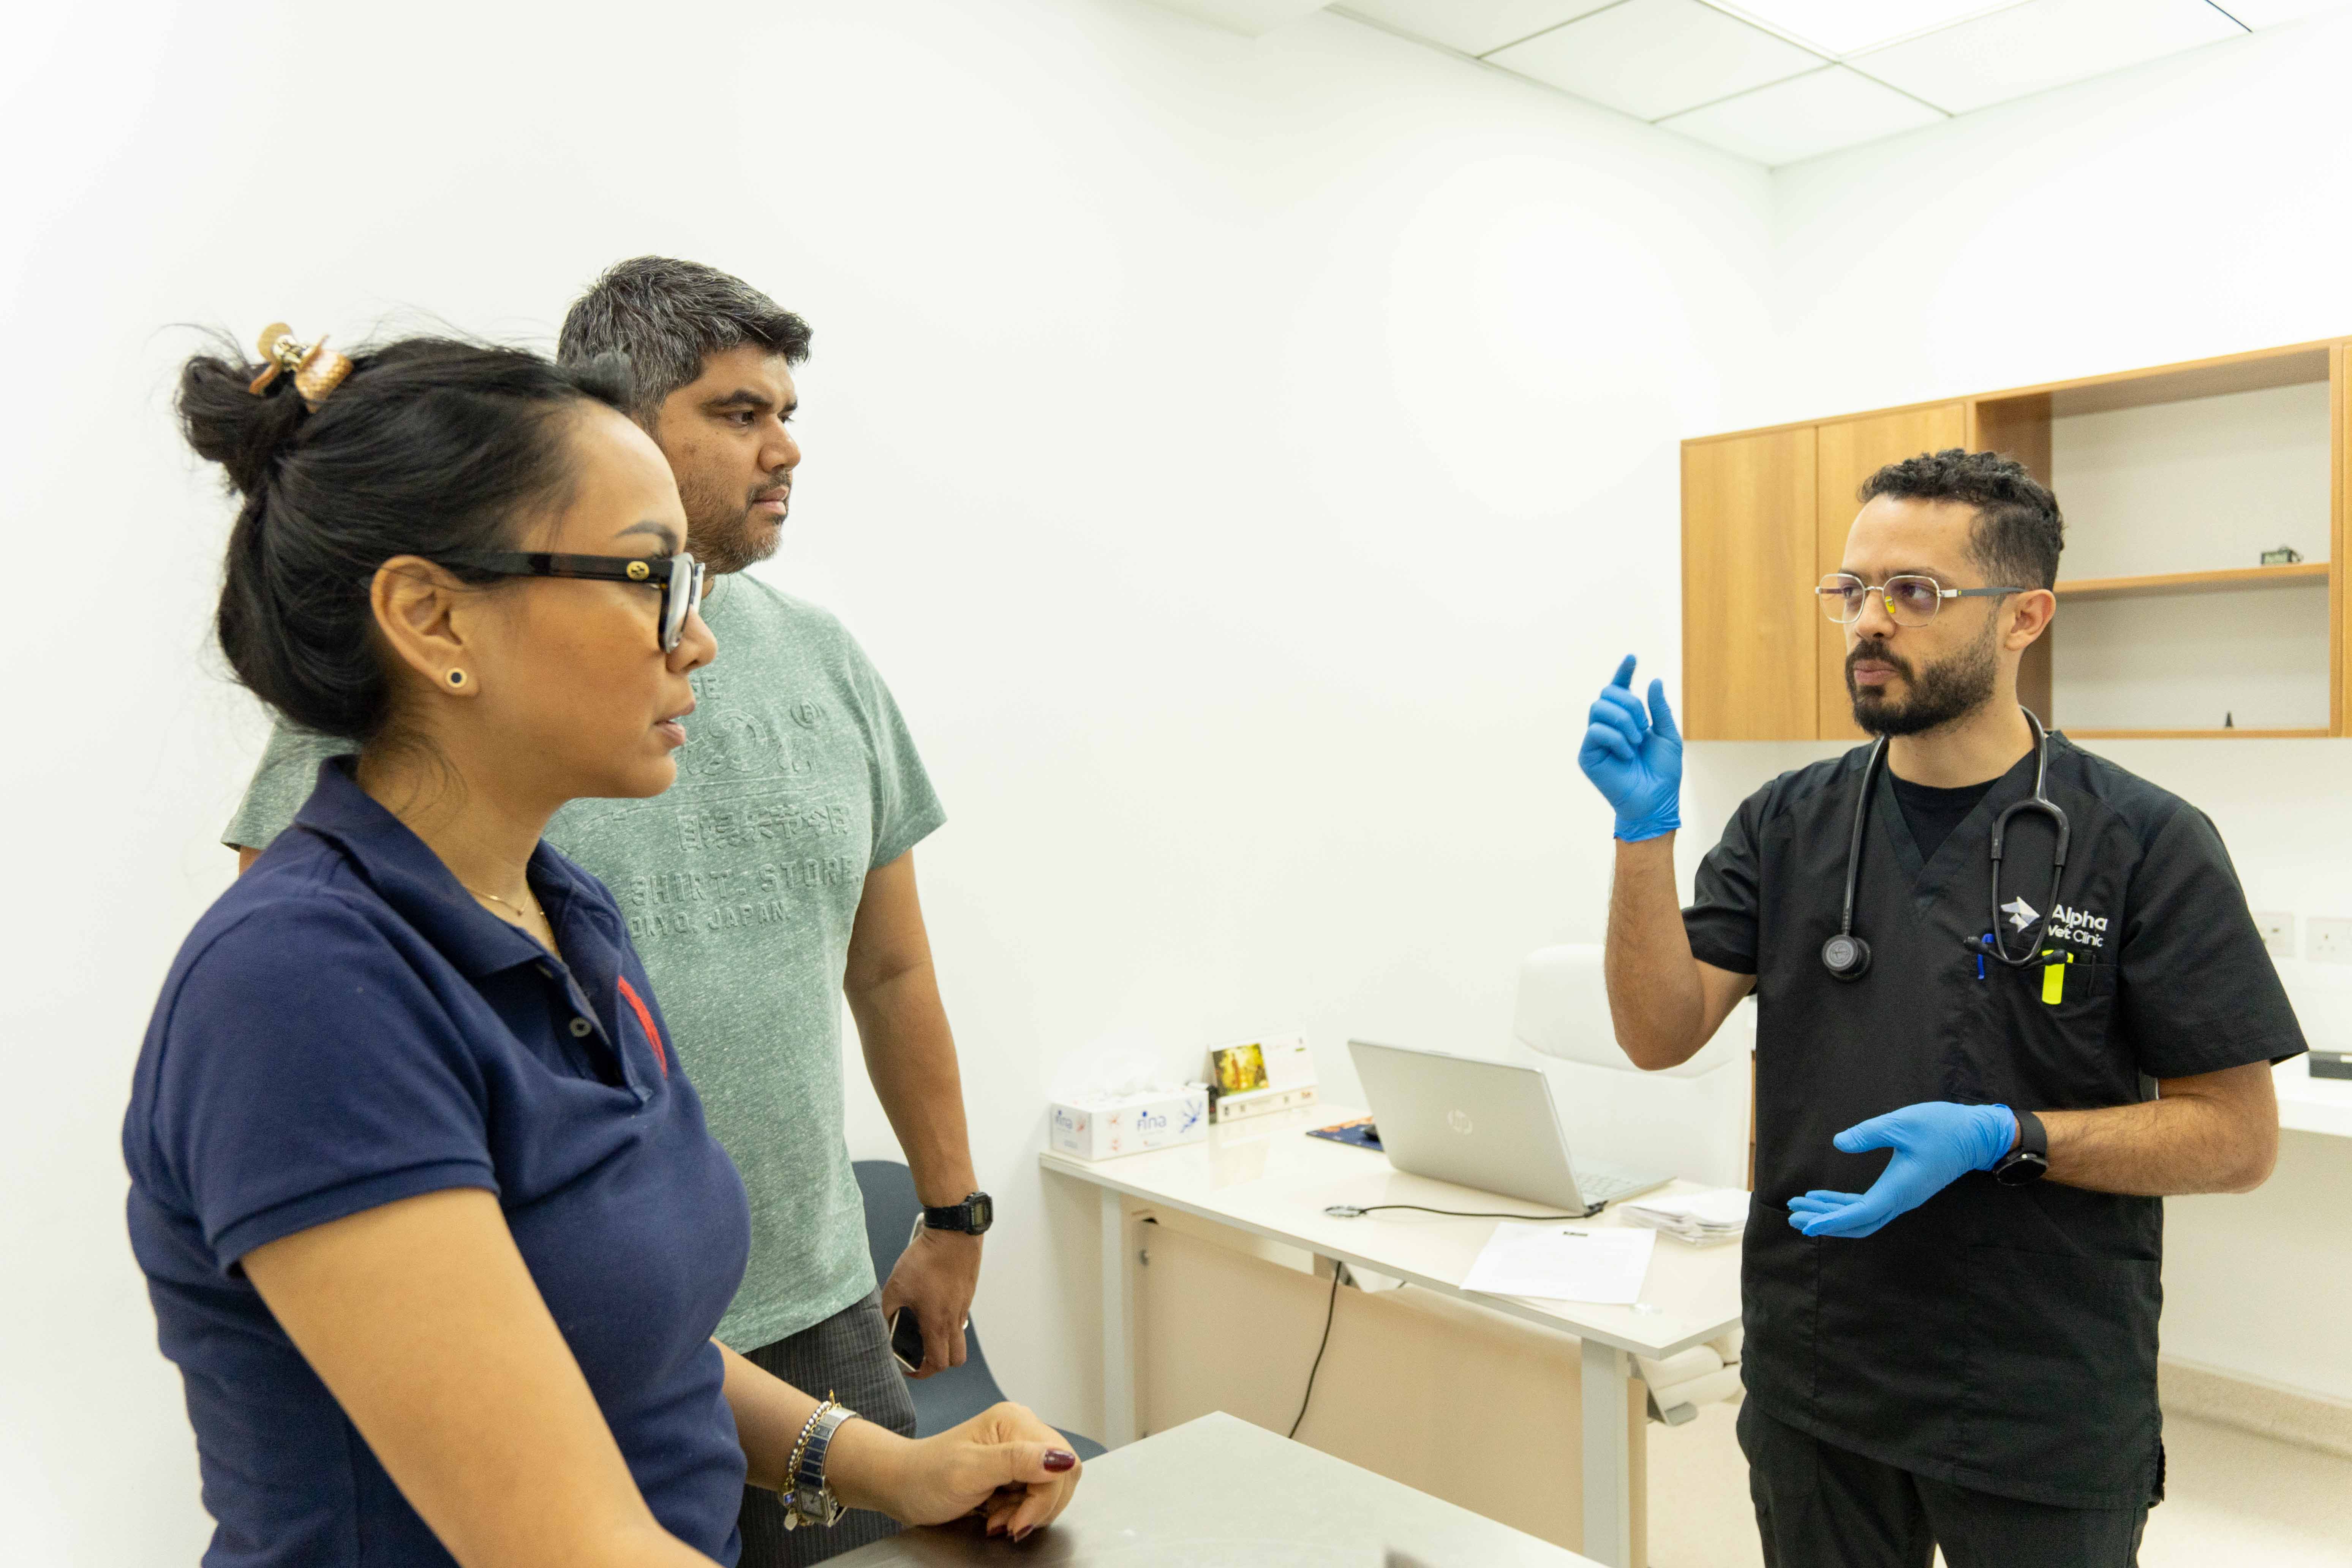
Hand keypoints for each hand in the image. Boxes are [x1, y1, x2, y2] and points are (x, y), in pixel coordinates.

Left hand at [841, 1401, 1080, 1540]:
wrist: (901, 1487)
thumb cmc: (925, 1476)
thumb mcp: (969, 1471)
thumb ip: (1017, 1462)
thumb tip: (1062, 1459)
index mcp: (1015, 1421)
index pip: (1060, 1462)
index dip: (1045, 1497)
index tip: (1019, 1521)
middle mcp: (1022, 1430)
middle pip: (1061, 1475)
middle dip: (1038, 1506)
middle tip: (1005, 1522)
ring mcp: (1018, 1450)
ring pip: (1051, 1489)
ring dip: (1027, 1511)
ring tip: (995, 1518)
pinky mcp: (1013, 1469)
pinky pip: (1035, 1495)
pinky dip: (1019, 1512)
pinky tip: (995, 1514)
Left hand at [879, 1225, 980, 1378]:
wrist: (954, 1234)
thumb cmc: (927, 1259)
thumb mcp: (896, 1286)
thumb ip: (886, 1311)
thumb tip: (882, 1326)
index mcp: (937, 1323)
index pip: (937, 1363)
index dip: (922, 1372)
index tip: (908, 1367)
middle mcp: (955, 1319)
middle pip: (956, 1358)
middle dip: (938, 1363)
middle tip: (920, 1354)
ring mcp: (964, 1306)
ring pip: (959, 1337)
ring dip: (943, 1340)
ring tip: (923, 1326)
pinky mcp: (966, 1293)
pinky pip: (959, 1316)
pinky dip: (947, 1319)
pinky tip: (931, 1302)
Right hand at [1578, 655, 1681, 842]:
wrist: (1656, 801)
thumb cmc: (1662, 773)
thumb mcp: (1668, 736)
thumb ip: (1659, 710)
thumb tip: (1653, 681)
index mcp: (1628, 721)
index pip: (1620, 690)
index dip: (1623, 672)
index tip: (1632, 658)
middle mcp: (1609, 727)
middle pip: (1607, 694)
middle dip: (1630, 704)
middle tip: (1644, 727)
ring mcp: (1596, 740)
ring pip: (1599, 708)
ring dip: (1623, 720)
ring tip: (1636, 741)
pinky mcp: (1587, 755)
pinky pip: (1596, 731)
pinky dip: (1616, 739)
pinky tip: (1626, 754)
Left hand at [1787, 1102, 2018, 1238]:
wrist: (1976, 1135)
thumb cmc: (1941, 1127)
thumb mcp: (1903, 1123)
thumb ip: (1869, 1133)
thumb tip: (1838, 1143)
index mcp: (1899, 1189)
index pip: (1859, 1213)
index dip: (1829, 1220)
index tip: (1805, 1223)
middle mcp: (1900, 1200)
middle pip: (1857, 1222)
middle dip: (1824, 1221)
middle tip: (1792, 1216)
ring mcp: (1902, 1198)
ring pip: (1862, 1216)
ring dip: (1832, 1213)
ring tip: (1801, 1205)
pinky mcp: (1902, 1191)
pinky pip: (1870, 1206)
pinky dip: (1845, 1205)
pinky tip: (1826, 1197)